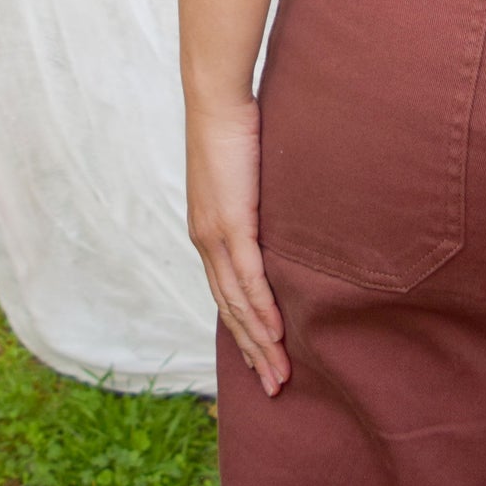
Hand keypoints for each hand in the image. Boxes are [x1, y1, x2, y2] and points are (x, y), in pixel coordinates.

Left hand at [185, 95, 289, 396]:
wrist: (216, 99)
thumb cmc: (232, 127)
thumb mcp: (242, 175)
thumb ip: (254, 200)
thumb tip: (276, 213)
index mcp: (206, 231)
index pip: (223, 293)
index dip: (241, 329)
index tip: (260, 358)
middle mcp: (205, 240)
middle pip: (228, 309)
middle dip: (252, 351)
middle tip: (274, 386)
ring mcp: (216, 234)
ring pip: (237, 303)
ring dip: (260, 341)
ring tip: (280, 373)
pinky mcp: (232, 222)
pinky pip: (248, 276)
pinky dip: (262, 308)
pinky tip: (276, 332)